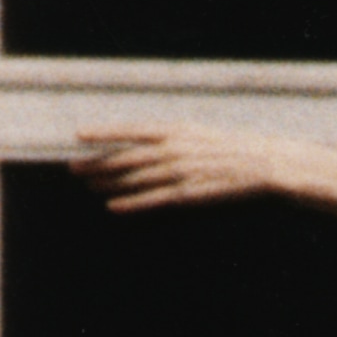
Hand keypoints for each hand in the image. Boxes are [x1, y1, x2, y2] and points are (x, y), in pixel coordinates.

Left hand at [72, 126, 292, 211]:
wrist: (264, 163)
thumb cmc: (233, 149)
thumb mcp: (199, 134)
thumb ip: (173, 139)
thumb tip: (150, 143)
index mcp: (176, 130)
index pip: (130, 130)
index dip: (103, 133)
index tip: (79, 135)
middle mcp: (172, 149)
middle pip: (125, 157)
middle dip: (97, 162)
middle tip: (73, 168)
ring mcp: (179, 172)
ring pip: (134, 179)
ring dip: (107, 183)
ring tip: (88, 186)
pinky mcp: (188, 194)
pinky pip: (152, 200)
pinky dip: (130, 203)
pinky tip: (112, 206)